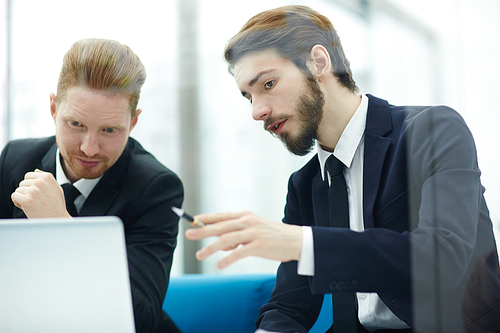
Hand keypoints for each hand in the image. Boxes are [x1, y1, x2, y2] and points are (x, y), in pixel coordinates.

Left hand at [11, 169, 70, 217]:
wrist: (57, 220)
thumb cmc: (57, 206)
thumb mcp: (56, 189)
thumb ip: (47, 179)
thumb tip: (36, 170)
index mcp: (47, 177)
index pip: (29, 175)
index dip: (30, 185)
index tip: (37, 194)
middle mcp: (40, 182)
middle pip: (22, 183)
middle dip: (26, 192)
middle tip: (36, 201)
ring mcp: (33, 190)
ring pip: (18, 190)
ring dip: (22, 198)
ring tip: (34, 205)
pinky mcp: (26, 199)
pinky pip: (14, 196)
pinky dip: (18, 203)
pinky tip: (27, 208)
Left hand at [185, 210, 301, 268]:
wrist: (295, 240)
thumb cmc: (272, 236)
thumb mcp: (254, 228)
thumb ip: (237, 233)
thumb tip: (219, 243)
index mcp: (245, 216)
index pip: (221, 216)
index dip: (206, 218)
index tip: (193, 221)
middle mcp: (247, 222)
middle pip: (220, 226)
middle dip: (203, 230)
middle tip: (188, 234)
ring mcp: (253, 233)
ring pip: (226, 239)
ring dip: (211, 247)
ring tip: (200, 255)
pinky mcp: (259, 246)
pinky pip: (238, 253)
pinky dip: (227, 260)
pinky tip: (219, 266)